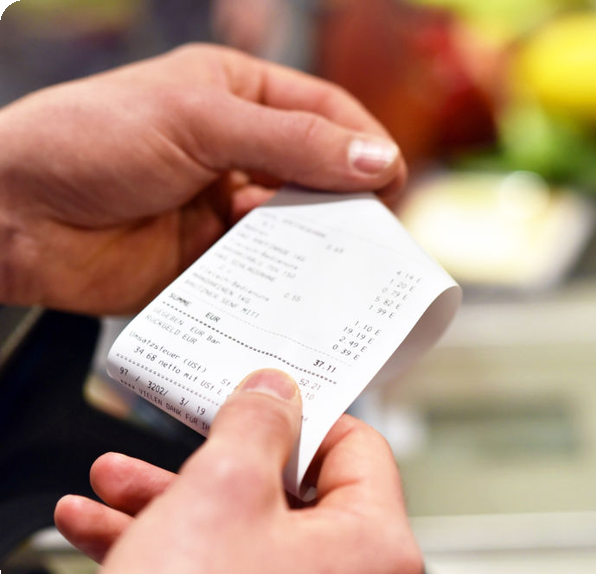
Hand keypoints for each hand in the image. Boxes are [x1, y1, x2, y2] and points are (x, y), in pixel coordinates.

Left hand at [0, 43, 406, 314]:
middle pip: (319, 173)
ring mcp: (223, 209)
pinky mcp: (209, 262)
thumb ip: (292, 142)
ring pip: (296, 227)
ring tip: (343, 266)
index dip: (364, 143)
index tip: (392, 179)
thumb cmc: (90, 141)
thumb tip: (379, 158)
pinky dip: (284, 283)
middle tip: (377, 234)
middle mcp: (237, 151)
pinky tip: (296, 291)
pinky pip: (263, 273)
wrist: (9, 216)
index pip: (324, 112)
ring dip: (318, 245)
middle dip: (348, 200)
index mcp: (236, 95)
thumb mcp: (199, 120)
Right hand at [53, 369, 422, 573]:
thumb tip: (275, 392)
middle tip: (173, 438)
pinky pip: (218, 571)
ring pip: (240, 531)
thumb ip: (256, 424)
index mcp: (374, 544)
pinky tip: (101, 529)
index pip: (358, 449)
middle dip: (210, 462)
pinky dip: (165, 546)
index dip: (302, 416)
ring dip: (171, 501)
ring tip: (113, 484)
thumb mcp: (222, 490)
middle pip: (287, 491)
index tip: (259, 400)